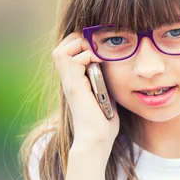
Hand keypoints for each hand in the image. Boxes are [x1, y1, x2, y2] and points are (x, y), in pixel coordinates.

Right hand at [52, 32, 119, 158]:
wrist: (97, 139)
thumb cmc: (104, 122)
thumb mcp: (106, 95)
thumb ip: (105, 82)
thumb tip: (117, 71)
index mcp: (75, 79)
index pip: (68, 50)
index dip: (81, 43)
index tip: (101, 48)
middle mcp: (69, 79)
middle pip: (62, 46)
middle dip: (80, 40)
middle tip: (98, 49)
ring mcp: (69, 82)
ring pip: (62, 49)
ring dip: (82, 46)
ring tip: (98, 55)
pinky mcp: (74, 87)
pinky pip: (73, 59)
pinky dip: (87, 55)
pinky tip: (100, 63)